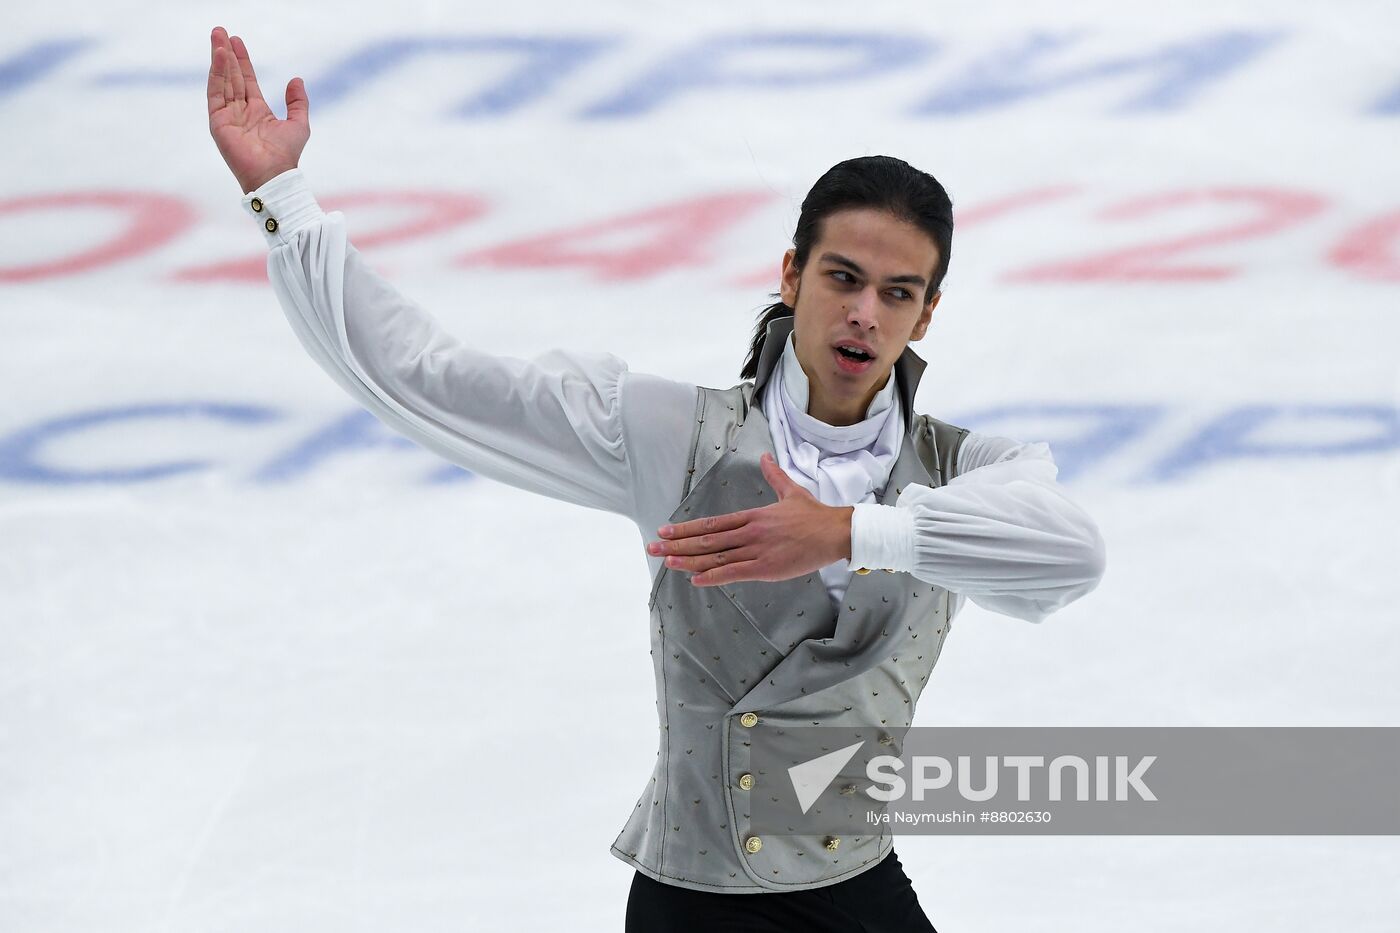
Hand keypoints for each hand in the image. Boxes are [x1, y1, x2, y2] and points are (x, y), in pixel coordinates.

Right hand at [207, 26, 308, 193]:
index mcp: (257, 111)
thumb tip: (296, 79)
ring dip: (219, 59)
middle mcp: (240, 111)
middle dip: (226, 53)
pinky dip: (217, 74)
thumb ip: (297, 101)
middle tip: (220, 31)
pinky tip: (220, 56)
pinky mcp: (218, 121)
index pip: (246, 80)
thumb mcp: (299, 123)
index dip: (242, 60)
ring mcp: (227, 116)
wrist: (274, 174)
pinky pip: (216, 93)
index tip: (236, 41)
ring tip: (217, 37)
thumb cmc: (286, 154)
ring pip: (222, 81)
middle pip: (231, 76)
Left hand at [647, 452, 852, 585]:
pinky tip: (695, 579)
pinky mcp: (768, 569)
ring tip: (666, 562)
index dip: (686, 528)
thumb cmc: (815, 515)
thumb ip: (774, 476)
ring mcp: (757, 551)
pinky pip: (735, 573)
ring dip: (689, 560)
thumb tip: (765, 457)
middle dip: (677, 544)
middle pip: (707, 540)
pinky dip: (714, 577)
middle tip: (653, 547)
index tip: (666, 530)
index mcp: (752, 516)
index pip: (711, 524)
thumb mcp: (791, 492)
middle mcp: (750, 532)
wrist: (836, 532)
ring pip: (716, 557)